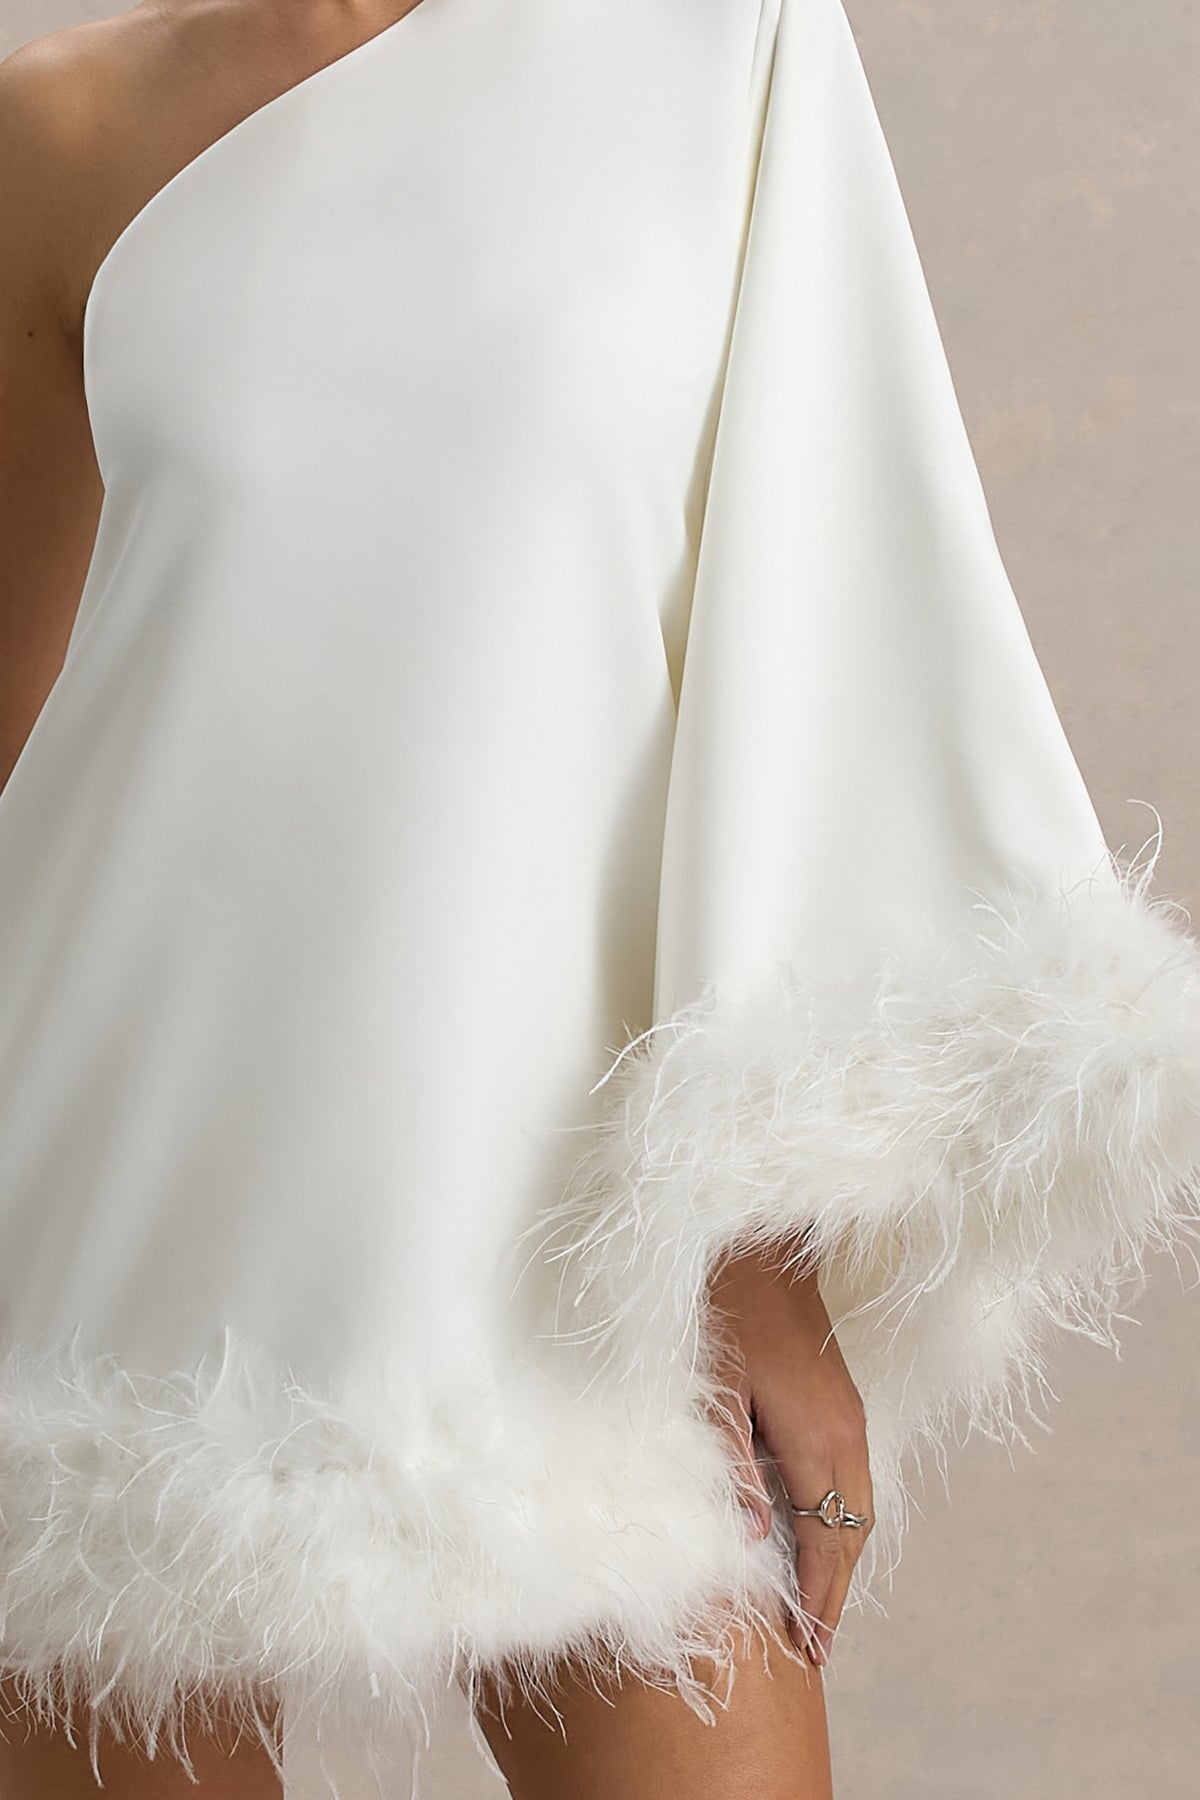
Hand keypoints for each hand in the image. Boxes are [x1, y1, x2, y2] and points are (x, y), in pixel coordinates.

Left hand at [705, 1239, 873, 1666]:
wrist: (762, 1247)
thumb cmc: (728, 1312)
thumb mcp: (716, 1390)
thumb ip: (731, 1465)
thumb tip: (750, 1538)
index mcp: (819, 1436)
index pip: (824, 1536)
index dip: (816, 1594)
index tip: (808, 1646)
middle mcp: (848, 1432)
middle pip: (853, 1531)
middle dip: (836, 1591)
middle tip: (817, 1649)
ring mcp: (851, 1416)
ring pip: (861, 1507)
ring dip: (843, 1560)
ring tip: (822, 1608)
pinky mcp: (843, 1402)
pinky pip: (855, 1480)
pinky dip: (843, 1522)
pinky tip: (820, 1538)